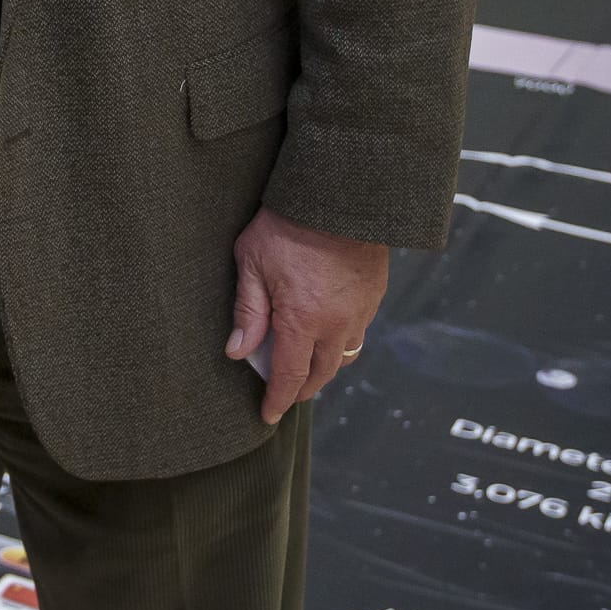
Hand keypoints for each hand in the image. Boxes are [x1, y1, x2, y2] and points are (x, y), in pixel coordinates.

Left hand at [229, 207, 387, 423]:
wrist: (339, 195)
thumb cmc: (288, 224)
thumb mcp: (252, 262)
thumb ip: (247, 312)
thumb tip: (237, 351)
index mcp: (303, 320)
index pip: (290, 376)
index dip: (278, 400)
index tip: (268, 414)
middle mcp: (337, 324)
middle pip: (321, 374)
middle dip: (302, 389)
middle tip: (286, 393)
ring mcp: (360, 311)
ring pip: (344, 356)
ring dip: (324, 367)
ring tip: (305, 365)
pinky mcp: (373, 296)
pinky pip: (358, 331)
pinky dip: (341, 341)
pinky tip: (327, 331)